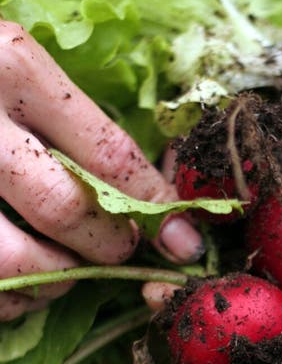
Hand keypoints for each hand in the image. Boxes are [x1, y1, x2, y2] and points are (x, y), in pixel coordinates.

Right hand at [0, 21, 201, 321]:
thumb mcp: (17, 72)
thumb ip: (76, 125)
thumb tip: (160, 204)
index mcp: (9, 63)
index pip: (107, 153)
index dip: (153, 206)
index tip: (182, 239)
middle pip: (62, 209)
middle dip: (105, 245)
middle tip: (115, 248)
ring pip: (16, 263)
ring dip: (55, 279)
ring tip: (60, 265)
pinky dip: (14, 299)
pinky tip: (20, 280)